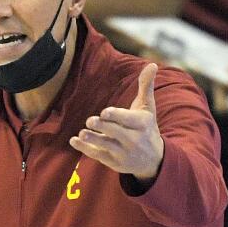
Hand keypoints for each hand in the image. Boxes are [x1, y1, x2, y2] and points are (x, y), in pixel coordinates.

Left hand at [70, 62, 164, 182]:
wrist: (153, 159)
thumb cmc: (147, 127)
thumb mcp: (148, 108)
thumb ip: (146, 86)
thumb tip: (152, 64)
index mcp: (142, 124)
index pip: (129, 120)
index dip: (116, 116)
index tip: (105, 112)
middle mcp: (134, 140)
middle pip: (117, 133)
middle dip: (103, 127)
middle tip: (90, 120)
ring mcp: (124, 153)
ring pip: (106, 146)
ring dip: (93, 140)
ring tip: (82, 133)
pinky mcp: (114, 162)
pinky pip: (98, 156)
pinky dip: (85, 149)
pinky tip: (74, 141)